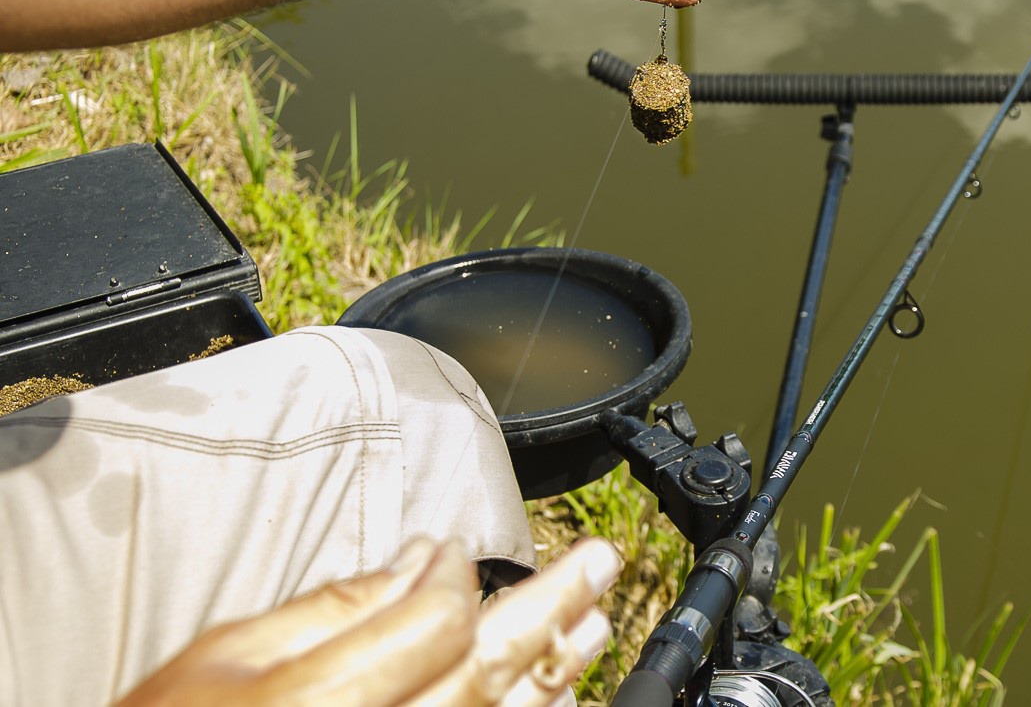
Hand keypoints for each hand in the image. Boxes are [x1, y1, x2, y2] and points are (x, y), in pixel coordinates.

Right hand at [116, 537, 621, 706]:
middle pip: (492, 666)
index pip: (437, 615)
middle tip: (600, 561)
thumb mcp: (226, 657)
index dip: (454, 570)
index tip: (452, 544)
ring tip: (595, 618)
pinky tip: (556, 694)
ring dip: (558, 668)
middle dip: (553, 606)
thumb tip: (415, 558)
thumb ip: (332, 605)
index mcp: (330, 698)